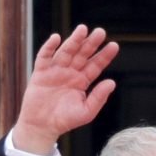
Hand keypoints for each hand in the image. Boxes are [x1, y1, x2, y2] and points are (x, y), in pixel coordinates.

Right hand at [11, 25, 119, 154]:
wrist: (43, 125)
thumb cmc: (65, 120)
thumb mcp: (87, 111)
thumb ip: (99, 97)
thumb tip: (112, 82)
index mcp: (82, 81)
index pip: (96, 65)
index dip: (104, 55)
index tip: (114, 45)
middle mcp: (70, 73)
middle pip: (82, 54)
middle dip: (91, 43)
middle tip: (101, 32)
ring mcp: (56, 71)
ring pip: (66, 52)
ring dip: (74, 40)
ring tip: (83, 29)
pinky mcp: (41, 72)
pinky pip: (45, 56)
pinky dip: (49, 47)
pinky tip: (57, 38)